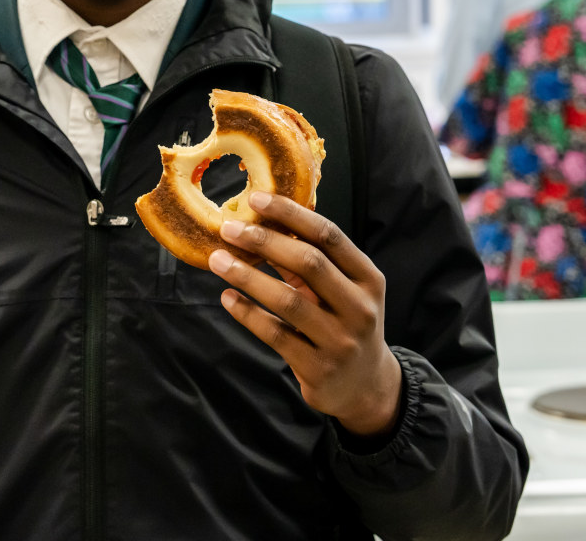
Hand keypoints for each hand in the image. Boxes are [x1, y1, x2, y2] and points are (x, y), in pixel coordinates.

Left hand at [208, 191, 401, 437]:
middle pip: (308, 263)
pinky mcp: (318, 368)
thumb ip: (315, 261)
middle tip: (229, 229)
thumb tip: (266, 222)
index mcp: (368, 278)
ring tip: (218, 260)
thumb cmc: (346, 322)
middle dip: (265, 241)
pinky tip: (228, 297)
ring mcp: (341, 340)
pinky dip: (248, 314)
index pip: (329, 236)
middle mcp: (359, 307)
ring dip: (248, 276)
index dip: (292, 215)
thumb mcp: (344, 289)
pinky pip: (276, 335)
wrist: (366, 386)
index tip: (256, 199)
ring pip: (288, 300)